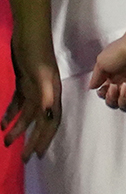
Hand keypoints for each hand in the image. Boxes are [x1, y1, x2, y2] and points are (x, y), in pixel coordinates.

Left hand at [5, 31, 60, 157]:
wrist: (29, 35)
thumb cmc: (37, 54)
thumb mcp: (41, 75)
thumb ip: (46, 95)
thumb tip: (48, 116)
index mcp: (52, 94)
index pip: (50, 121)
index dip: (45, 138)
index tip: (37, 154)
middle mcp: (45, 95)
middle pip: (39, 122)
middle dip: (32, 140)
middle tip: (24, 157)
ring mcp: (34, 89)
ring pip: (27, 115)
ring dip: (18, 128)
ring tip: (5, 142)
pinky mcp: (24, 84)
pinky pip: (17, 104)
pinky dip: (10, 114)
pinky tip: (1, 123)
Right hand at [89, 27, 125, 115]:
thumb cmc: (125, 47)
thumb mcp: (102, 61)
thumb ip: (96, 77)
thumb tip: (92, 87)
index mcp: (114, 78)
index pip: (106, 96)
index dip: (104, 95)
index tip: (105, 87)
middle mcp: (125, 83)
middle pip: (114, 104)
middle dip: (112, 99)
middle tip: (114, 87)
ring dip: (123, 101)